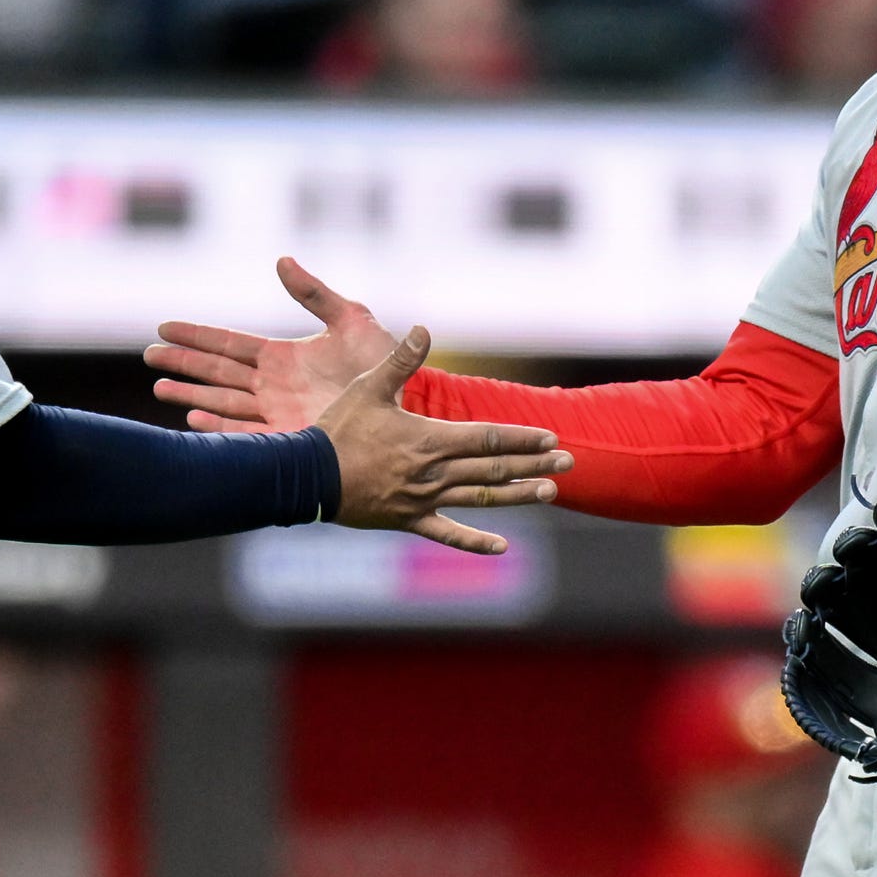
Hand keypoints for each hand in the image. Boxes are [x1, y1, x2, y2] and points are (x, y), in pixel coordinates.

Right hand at [149, 257, 399, 436]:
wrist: (408, 399)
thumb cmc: (382, 360)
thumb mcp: (350, 319)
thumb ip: (314, 294)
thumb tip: (282, 261)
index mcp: (281, 355)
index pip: (229, 343)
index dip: (197, 335)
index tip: (164, 328)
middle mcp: (272, 384)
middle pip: (216, 371)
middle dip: (182, 363)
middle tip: (149, 356)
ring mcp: (277, 412)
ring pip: (223, 401)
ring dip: (191, 394)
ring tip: (160, 387)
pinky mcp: (289, 436)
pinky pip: (246, 432)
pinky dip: (219, 426)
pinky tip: (194, 417)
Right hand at [313, 327, 568, 554]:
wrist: (307, 477)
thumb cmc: (337, 430)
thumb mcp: (368, 388)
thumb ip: (401, 361)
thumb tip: (423, 328)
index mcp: (429, 439)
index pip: (488, 439)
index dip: (522, 438)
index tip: (552, 438)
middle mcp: (434, 473)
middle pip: (494, 470)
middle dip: (534, 464)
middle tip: (569, 463)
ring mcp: (423, 501)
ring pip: (480, 500)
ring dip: (518, 496)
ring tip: (550, 492)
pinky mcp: (408, 521)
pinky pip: (447, 535)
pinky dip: (475, 542)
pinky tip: (502, 547)